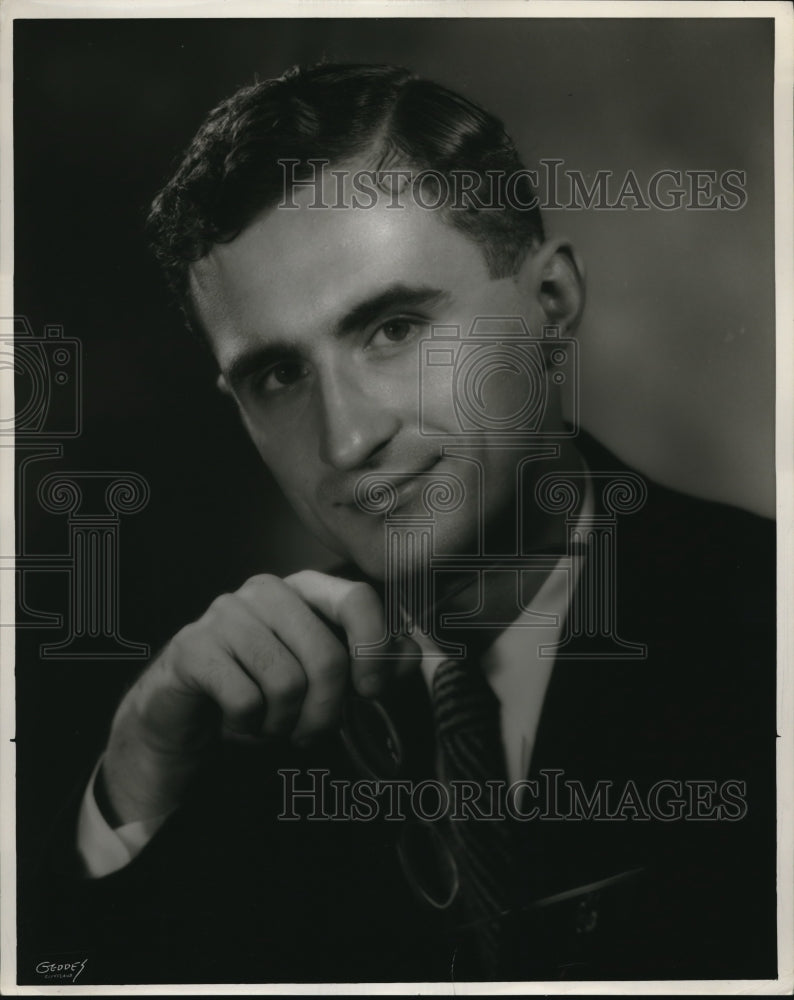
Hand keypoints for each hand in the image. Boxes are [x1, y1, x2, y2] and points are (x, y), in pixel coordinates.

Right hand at [99, 570, 416, 824]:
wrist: (184, 713)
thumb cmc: (263, 690)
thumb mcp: (325, 678)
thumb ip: (374, 661)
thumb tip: (417, 653)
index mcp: (305, 589)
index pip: (358, 598)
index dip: (375, 649)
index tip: (373, 692)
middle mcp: (266, 591)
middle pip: (326, 655)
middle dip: (326, 711)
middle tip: (311, 733)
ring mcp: (226, 614)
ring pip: (287, 682)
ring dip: (283, 723)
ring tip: (269, 723)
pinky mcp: (193, 646)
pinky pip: (245, 699)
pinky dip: (248, 727)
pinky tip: (237, 722)